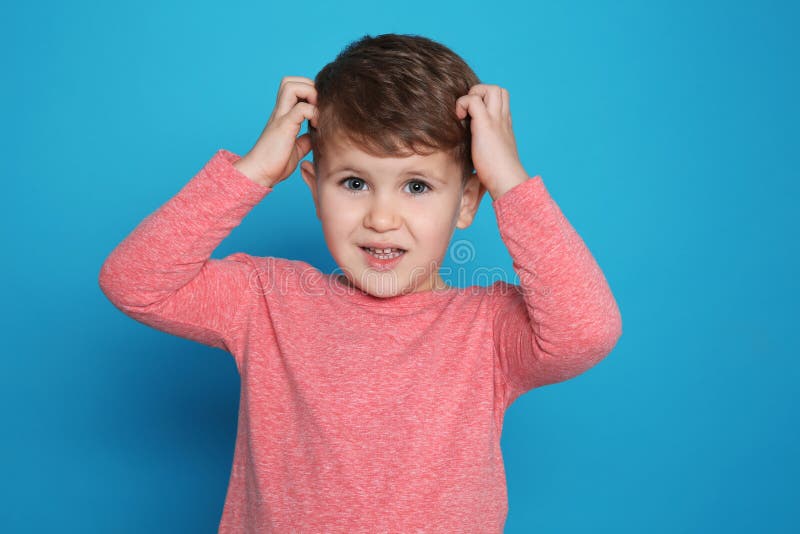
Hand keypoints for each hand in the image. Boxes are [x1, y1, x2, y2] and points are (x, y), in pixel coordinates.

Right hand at [234, 76, 318, 186]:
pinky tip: (316, 126)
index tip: (318, 110)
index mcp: (283, 115)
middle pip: (290, 81)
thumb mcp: (296, 149)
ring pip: (291, 86)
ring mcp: (280, 117)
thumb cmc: (275, 164)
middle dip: (309, 87)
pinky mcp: (284, 126)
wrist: (259, 174)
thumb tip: (316, 134)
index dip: (309, 92)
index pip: (294, 87)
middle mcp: (280, 112)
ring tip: (316, 113)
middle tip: (318, 107)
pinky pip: (301, 109)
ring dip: (309, 94)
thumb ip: (305, 139)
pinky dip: (313, 113)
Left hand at [455, 84, 529, 199]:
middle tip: (469, 112)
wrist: (507, 181)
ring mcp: (495, 120)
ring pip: (490, 88)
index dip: (485, 101)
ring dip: (474, 95)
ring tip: (465, 114)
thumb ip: (485, 148)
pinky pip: (473, 100)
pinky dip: (463, 104)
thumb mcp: (492, 156)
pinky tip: (459, 119)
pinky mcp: (486, 124)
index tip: (473, 117)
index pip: (500, 101)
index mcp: (504, 126)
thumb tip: (472, 157)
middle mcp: (502, 119)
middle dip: (481, 93)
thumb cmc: (498, 175)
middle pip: (498, 89)